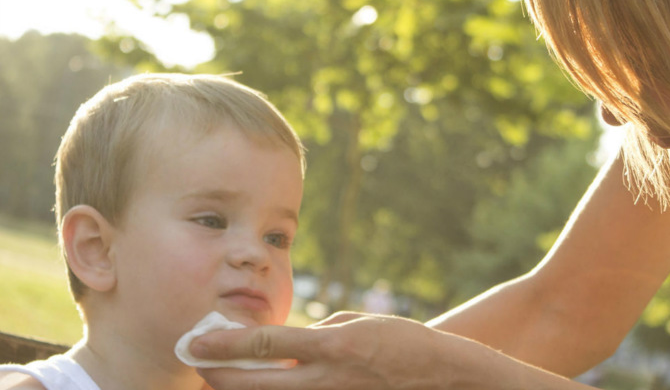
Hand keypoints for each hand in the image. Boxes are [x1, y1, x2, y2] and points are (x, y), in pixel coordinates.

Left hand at [191, 312, 460, 389]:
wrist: (437, 375)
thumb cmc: (399, 340)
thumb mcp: (356, 323)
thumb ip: (316, 333)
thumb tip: (284, 343)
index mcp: (331, 345)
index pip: (265, 343)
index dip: (225, 342)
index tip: (197, 338)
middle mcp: (325, 377)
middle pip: (255, 381)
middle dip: (217, 372)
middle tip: (195, 360)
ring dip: (237, 387)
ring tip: (217, 375)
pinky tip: (258, 383)